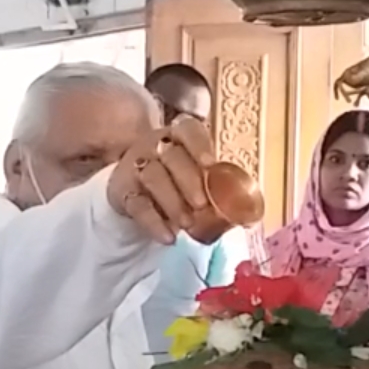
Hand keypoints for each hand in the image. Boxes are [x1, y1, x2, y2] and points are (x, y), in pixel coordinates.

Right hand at [105, 116, 214, 244]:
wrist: (131, 186)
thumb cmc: (173, 176)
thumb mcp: (191, 171)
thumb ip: (212, 182)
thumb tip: (245, 211)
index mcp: (177, 136)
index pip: (187, 130)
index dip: (199, 145)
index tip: (209, 164)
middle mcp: (154, 145)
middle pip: (171, 156)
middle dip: (189, 180)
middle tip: (202, 205)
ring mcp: (136, 165)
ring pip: (153, 178)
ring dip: (172, 202)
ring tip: (186, 224)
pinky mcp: (122, 190)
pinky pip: (138, 206)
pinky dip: (154, 223)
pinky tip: (168, 238)